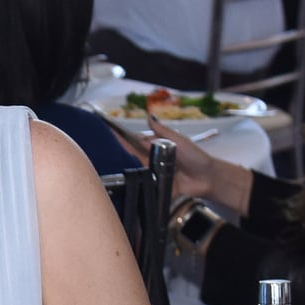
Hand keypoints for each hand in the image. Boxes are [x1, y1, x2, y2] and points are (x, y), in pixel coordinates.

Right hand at [113, 113, 251, 211]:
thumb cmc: (194, 156)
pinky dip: (134, 186)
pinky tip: (120, 184)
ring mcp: (152, 175)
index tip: (105, 134)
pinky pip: (143, 187)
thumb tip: (148, 116)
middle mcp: (151, 161)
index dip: (121, 139)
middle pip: (130, 158)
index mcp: (155, 148)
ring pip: (133, 173)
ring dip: (122, 171)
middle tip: (99, 152)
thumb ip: (162, 131)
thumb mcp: (177, 140)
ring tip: (104, 167)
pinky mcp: (155, 188)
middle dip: (116, 154)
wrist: (206, 178)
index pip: (134, 142)